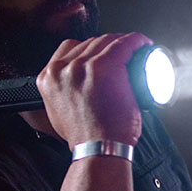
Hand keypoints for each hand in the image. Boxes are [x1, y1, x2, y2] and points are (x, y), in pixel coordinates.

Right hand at [35, 33, 152, 147]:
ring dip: (122, 43)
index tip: (101, 52)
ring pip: (107, 41)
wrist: (98, 149)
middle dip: (108, 45)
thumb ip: (61, 94)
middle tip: (122, 54)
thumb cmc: (85, 136)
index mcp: (48, 77)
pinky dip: (137, 41)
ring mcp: (84, 66)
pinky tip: (143, 44)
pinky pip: (125, 44)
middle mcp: (63, 68)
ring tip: (134, 50)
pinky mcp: (106, 67)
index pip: (70, 47)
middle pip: (90, 42)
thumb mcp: (58, 112)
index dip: (89, 47)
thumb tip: (71, 89)